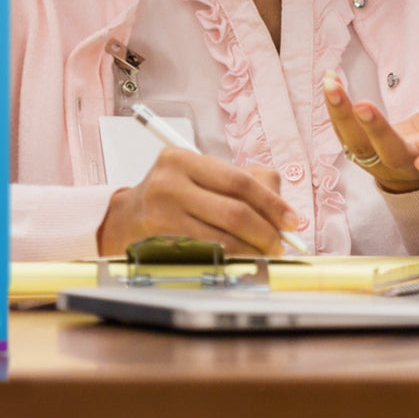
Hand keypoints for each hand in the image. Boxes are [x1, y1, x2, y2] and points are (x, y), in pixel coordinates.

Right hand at [96, 147, 299, 255]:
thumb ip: (245, 183)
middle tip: (281, 243)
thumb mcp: (203, 177)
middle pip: (234, 211)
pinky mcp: (158, 240)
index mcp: (184, 158)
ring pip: (222, 237)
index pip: (240, 181)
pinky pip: (206, 252)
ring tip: (267, 253)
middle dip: (266, 231)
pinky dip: (232, 259)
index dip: (271, 203)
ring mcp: (161, 211)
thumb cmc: (175, 194)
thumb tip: (283, 212)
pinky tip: (243, 259)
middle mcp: (170, 180)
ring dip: (252, 250)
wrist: (126, 218)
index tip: (292, 220)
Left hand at [323, 71, 418, 193]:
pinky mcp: (361, 147)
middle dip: (377, 130)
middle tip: (363, 106)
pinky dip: (335, 106)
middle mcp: (409, 161)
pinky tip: (329, 79)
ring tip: (333, 85)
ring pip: (358, 141)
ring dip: (342, 114)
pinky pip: (343, 130)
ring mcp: (380, 157)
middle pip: (391, 151)